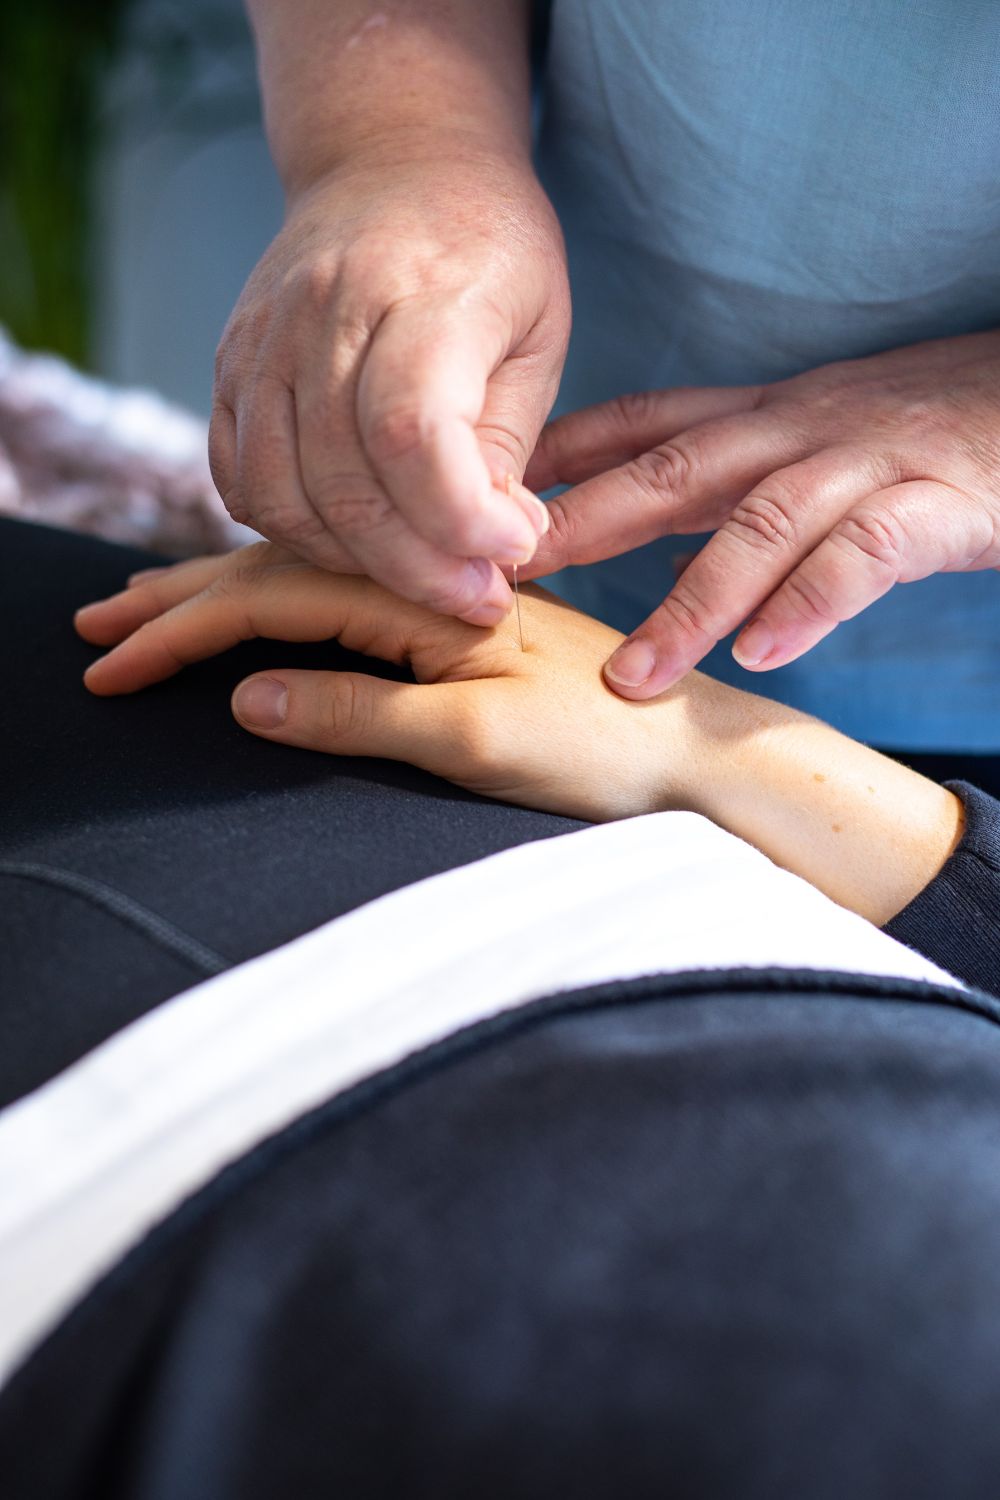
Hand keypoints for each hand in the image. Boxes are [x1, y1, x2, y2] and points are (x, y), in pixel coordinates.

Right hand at [74, 542, 704, 822]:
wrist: (700, 748)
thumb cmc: (603, 750)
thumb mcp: (475, 743)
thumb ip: (358, 711)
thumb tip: (245, 695)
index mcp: (417, 593)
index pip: (268, 597)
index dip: (180, 630)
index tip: (109, 664)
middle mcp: (423, 579)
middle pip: (276, 572)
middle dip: (178, 601)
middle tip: (94, 630)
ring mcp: (440, 599)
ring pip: (309, 580)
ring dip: (221, 595)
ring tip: (148, 610)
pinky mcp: (456, 624)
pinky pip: (349, 599)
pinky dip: (285, 603)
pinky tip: (263, 611)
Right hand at [211, 142, 568, 625]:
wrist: (392, 161)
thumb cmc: (489, 254)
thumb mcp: (540, 332)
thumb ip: (510, 440)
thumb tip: (491, 547)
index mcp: (424, 289)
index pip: (413, 431)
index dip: (460, 518)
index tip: (511, 550)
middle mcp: (326, 312)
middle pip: (345, 483)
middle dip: (419, 569)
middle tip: (478, 598)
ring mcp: (264, 340)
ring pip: (282, 496)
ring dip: (355, 565)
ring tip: (419, 573)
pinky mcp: (230, 366)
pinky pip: (240, 481)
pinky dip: (290, 532)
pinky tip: (354, 541)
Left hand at [522, 331, 999, 697]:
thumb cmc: (925, 429)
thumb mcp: (814, 445)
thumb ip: (731, 495)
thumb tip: (654, 555)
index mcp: (764, 418)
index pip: (644, 425)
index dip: (560, 458)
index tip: (479, 500)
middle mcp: (799, 431)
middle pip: (674, 472)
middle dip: (585, 524)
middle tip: (507, 580)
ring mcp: (864, 463)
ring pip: (760, 524)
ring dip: (690, 602)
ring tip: (633, 674)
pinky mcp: (934, 503)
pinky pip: (863, 554)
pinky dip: (811, 602)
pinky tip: (766, 655)